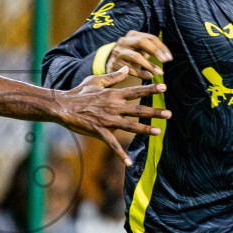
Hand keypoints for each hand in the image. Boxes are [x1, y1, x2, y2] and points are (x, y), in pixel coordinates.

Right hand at [55, 69, 170, 163]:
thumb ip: (113, 76)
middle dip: (154, 112)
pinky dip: (121, 155)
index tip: (164, 88)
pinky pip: (112, 144)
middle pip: (138, 110)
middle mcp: (113, 107)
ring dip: (145, 129)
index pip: (136, 91)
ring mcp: (107, 120)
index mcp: (113, 94)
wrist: (63, 106)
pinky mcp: (100, 131)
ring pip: (130, 126)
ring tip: (158, 131)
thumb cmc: (78, 92)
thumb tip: (126, 69)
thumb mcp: (96, 80)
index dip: (150, 90)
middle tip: (169, 114)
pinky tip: (129, 163)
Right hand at [105, 31, 172, 83]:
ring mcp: (118, 52)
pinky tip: (149, 76)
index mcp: (133, 35)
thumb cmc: (132, 56)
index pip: (150, 37)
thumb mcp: (140, 49)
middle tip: (165, 61)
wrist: (112, 64)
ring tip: (159, 72)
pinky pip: (131, 69)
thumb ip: (152, 49)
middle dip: (155, 51)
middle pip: (141, 41)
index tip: (169, 58)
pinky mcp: (114, 63)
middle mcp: (124, 41)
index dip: (161, 47)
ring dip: (149, 65)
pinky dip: (141, 73)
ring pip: (136, 56)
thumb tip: (167, 56)